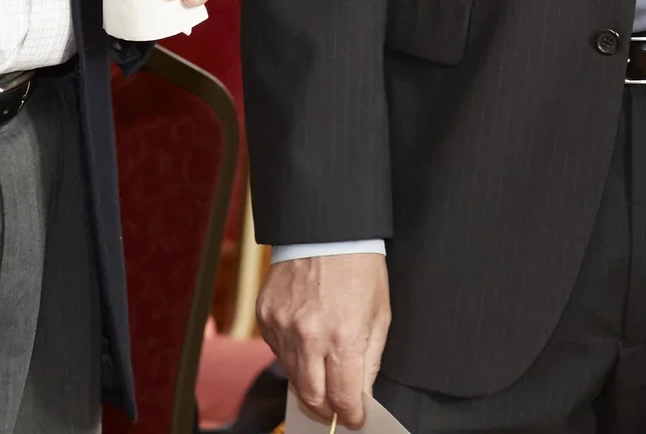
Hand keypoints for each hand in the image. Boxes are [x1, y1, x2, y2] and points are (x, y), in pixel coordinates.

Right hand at [257, 251, 390, 427]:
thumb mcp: (379, 314)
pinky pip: (278, 351)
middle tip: (335, 410)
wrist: (326, 230)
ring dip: (309, 383)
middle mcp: (309, 336)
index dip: (350, 415)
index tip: (354, 420)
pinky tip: (306, 345)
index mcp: (343, 336)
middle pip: (312, 396)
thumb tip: (361, 393)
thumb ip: (369, 358)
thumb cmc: (360, 268)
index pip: (343, 397)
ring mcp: (283, 327)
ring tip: (323, 377)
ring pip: (292, 376)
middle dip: (325, 410)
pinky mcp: (266, 317)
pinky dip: (293, 356)